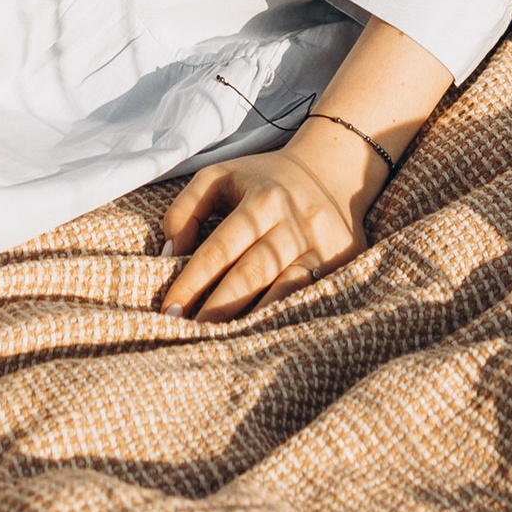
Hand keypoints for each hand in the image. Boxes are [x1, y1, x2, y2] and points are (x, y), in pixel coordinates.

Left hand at [156, 133, 367, 318]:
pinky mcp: (343, 262)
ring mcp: (322, 244)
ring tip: (221, 343)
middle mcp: (294, 221)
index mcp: (262, 199)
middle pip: (251, 273)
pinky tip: (261, 335)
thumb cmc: (264, 180)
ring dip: (251, 319)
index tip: (168, 310)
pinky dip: (284, 315)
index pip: (220, 247)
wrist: (334, 169)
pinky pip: (309, 296)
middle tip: (187, 334)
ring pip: (283, 290)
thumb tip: (168, 254)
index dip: (192, 281)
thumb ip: (186, 209)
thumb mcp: (221, 177)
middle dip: (216, 308)